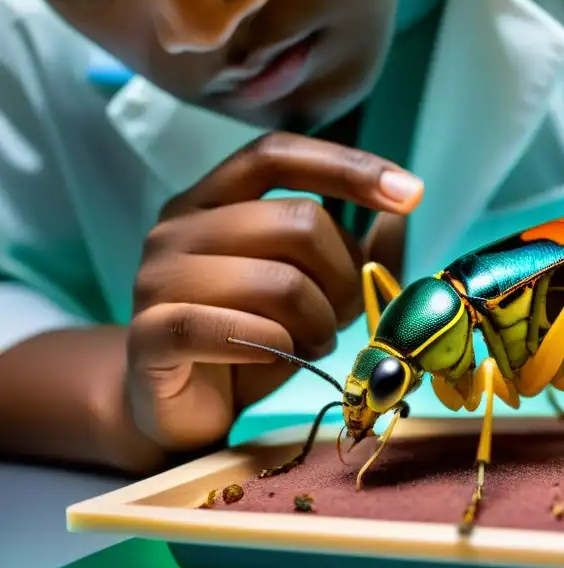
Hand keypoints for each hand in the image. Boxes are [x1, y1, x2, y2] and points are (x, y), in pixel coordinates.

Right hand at [124, 133, 421, 451]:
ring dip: (317, 322)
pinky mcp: (149, 335)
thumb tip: (401, 210)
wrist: (181, 412)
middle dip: (344, 277)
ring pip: (278, 282)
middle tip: (341, 318)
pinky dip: (275, 346)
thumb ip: (355, 252)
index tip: (411, 193)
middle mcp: (178, 228)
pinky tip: (279, 354)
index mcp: (212, 201)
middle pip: (297, 221)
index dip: (348, 167)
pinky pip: (232, 330)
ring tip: (310, 344)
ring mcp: (157, 279)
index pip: (277, 154)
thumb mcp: (314, 290)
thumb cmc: (252, 341)